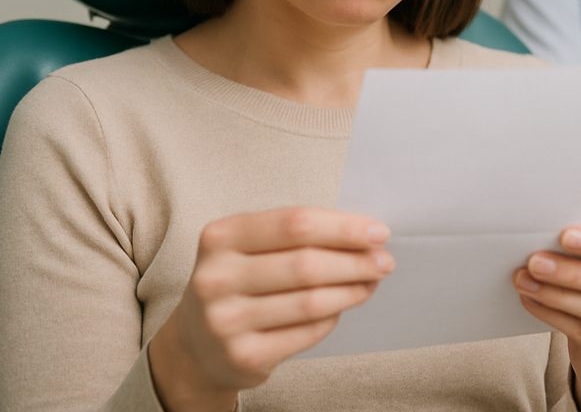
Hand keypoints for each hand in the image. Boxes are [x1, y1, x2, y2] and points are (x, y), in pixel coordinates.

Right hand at [149, 207, 393, 410]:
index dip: (344, 227)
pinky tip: (343, 306)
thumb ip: (297, 236)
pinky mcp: (243, 356)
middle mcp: (216, 278)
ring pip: (311, 301)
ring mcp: (226, 321)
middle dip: (356, 261)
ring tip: (371, 282)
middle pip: (306, 263)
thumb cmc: (239, 283)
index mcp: (220, 237)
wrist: (195, 346)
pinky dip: (333, 317)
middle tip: (385, 261)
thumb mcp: (249, 248)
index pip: (295, 223)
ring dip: (353, 290)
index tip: (379, 232)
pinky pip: (306, 332)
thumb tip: (367, 237)